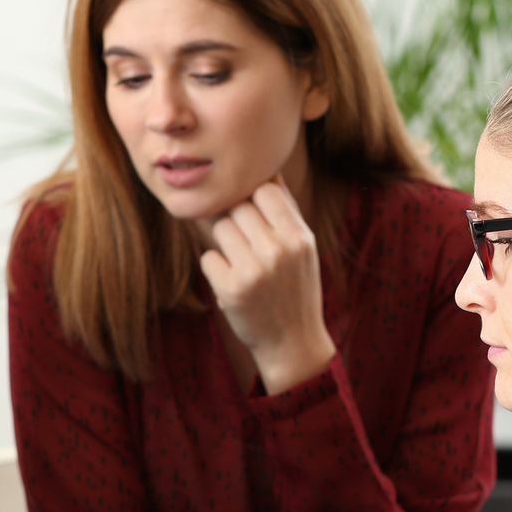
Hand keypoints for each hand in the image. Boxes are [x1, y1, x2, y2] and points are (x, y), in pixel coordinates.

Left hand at [198, 178, 334, 392]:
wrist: (292, 342)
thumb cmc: (296, 288)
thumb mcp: (303, 248)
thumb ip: (284, 210)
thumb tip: (266, 168)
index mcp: (299, 237)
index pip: (264, 190)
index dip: (254, 199)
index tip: (256, 215)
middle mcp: (278, 251)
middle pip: (238, 208)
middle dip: (237, 221)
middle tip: (247, 245)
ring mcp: (253, 271)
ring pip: (221, 229)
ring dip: (225, 244)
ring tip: (243, 264)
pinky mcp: (230, 290)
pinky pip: (208, 258)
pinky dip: (216, 268)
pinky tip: (233, 282)